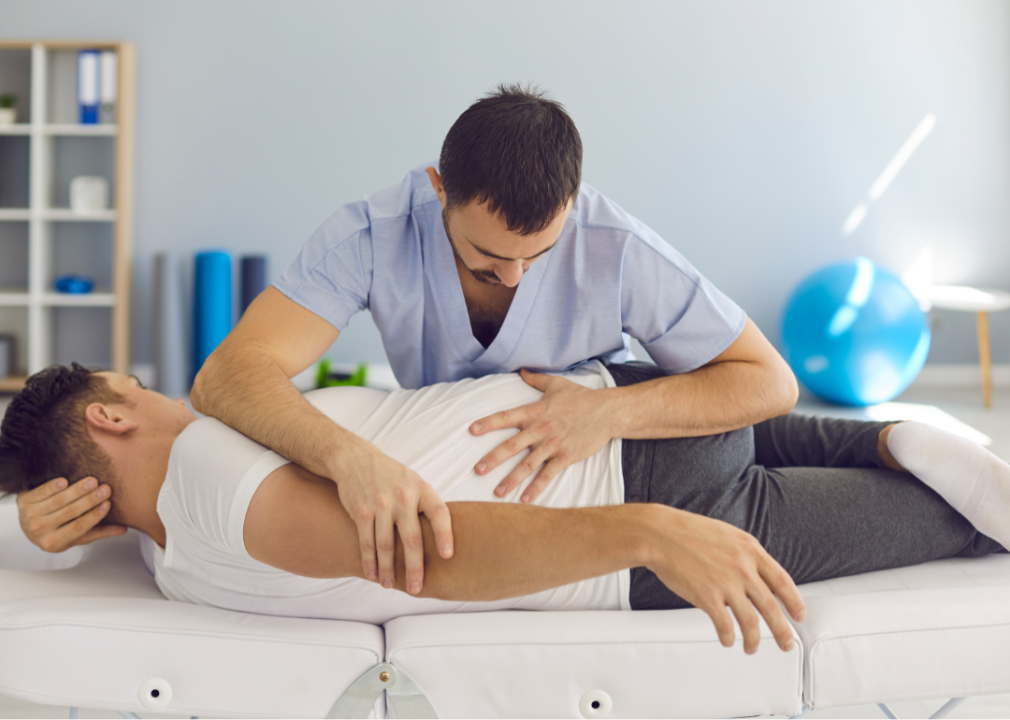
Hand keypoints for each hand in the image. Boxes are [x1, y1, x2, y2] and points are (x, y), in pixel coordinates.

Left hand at [17, 476, 127, 552]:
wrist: (29, 525)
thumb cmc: (58, 531)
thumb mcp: (77, 536)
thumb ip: (99, 532)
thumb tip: (123, 529)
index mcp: (53, 543)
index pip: (78, 528)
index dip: (94, 516)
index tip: (108, 504)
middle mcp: (39, 531)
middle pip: (69, 513)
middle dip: (89, 500)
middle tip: (105, 489)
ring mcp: (29, 516)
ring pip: (57, 501)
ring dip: (76, 490)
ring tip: (92, 481)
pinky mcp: (23, 501)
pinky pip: (41, 492)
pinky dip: (53, 486)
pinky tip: (66, 481)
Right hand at [336, 444, 453, 594]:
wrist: (355, 459)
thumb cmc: (391, 476)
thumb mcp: (414, 482)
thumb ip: (426, 506)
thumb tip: (444, 536)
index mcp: (422, 490)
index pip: (439, 513)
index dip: (445, 535)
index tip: (447, 555)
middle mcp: (403, 497)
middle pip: (412, 538)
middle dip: (415, 567)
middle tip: (416, 589)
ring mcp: (381, 504)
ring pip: (386, 545)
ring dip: (388, 569)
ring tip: (390, 585)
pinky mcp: (362, 510)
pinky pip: (367, 541)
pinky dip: (369, 561)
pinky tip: (372, 574)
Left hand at [472, 369, 614, 502]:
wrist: (607, 412)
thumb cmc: (581, 397)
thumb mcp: (557, 384)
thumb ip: (536, 379)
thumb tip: (521, 371)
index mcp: (535, 411)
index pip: (506, 417)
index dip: (489, 423)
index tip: (472, 430)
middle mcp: (540, 429)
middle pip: (512, 445)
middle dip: (493, 459)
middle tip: (478, 470)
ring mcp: (553, 445)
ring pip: (528, 464)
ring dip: (512, 479)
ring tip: (498, 492)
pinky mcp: (565, 457)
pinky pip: (548, 475)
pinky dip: (537, 488)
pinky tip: (525, 499)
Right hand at [642, 505, 805, 653]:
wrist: (660, 534)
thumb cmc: (689, 532)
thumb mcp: (728, 535)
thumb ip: (745, 555)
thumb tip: (756, 575)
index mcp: (751, 550)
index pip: (783, 581)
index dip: (795, 602)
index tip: (799, 615)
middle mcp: (744, 568)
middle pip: (772, 607)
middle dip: (782, 631)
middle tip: (786, 643)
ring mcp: (727, 584)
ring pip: (751, 622)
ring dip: (754, 640)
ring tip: (751, 648)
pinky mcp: (707, 597)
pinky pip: (725, 625)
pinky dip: (728, 637)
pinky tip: (727, 640)